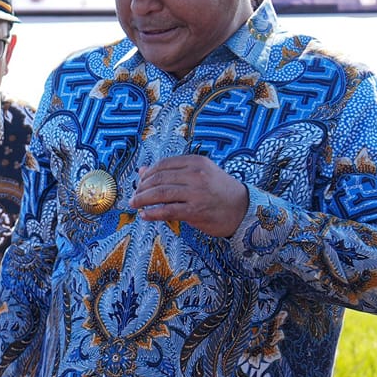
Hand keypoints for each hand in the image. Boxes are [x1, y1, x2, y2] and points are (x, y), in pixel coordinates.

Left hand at [128, 156, 250, 237]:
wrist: (242, 208)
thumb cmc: (218, 191)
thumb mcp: (200, 174)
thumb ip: (172, 171)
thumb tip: (142, 170)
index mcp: (197, 162)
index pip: (163, 165)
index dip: (147, 174)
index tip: (139, 183)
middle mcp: (196, 174)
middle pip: (159, 179)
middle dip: (142, 188)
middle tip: (134, 196)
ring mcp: (196, 192)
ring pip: (160, 194)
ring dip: (143, 200)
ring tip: (135, 204)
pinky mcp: (195, 210)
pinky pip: (167, 211)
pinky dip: (152, 213)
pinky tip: (145, 215)